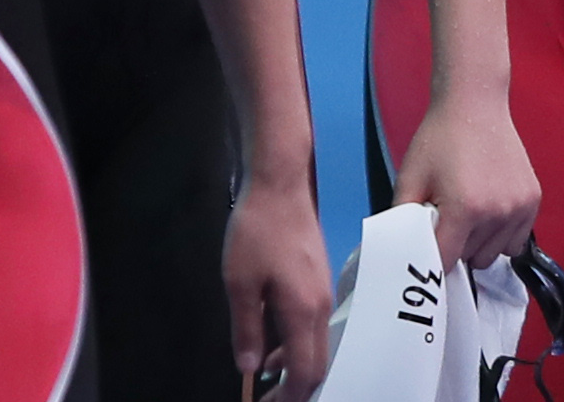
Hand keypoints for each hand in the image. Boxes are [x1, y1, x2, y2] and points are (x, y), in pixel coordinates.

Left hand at [221, 168, 331, 394]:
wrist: (281, 184)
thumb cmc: (257, 231)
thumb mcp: (240, 283)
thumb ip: (247, 329)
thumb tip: (250, 369)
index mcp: (303, 311)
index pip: (305, 371)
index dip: (289, 396)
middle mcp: (321, 306)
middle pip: (317, 362)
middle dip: (295, 387)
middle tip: (268, 398)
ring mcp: (323, 291)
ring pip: (315, 343)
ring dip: (292, 363)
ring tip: (264, 374)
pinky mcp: (318, 279)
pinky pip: (311, 323)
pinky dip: (294, 341)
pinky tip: (270, 339)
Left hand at [392, 93, 540, 268]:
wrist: (475, 103)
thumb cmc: (439, 139)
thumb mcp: (410, 177)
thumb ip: (403, 221)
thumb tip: (403, 255)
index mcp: (465, 209)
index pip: (445, 261)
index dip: (432, 258)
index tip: (427, 247)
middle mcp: (497, 213)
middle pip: (470, 260)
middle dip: (456, 247)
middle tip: (447, 217)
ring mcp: (519, 208)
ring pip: (493, 254)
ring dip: (479, 243)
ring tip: (469, 213)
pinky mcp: (533, 201)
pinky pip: (515, 242)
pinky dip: (500, 236)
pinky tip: (488, 212)